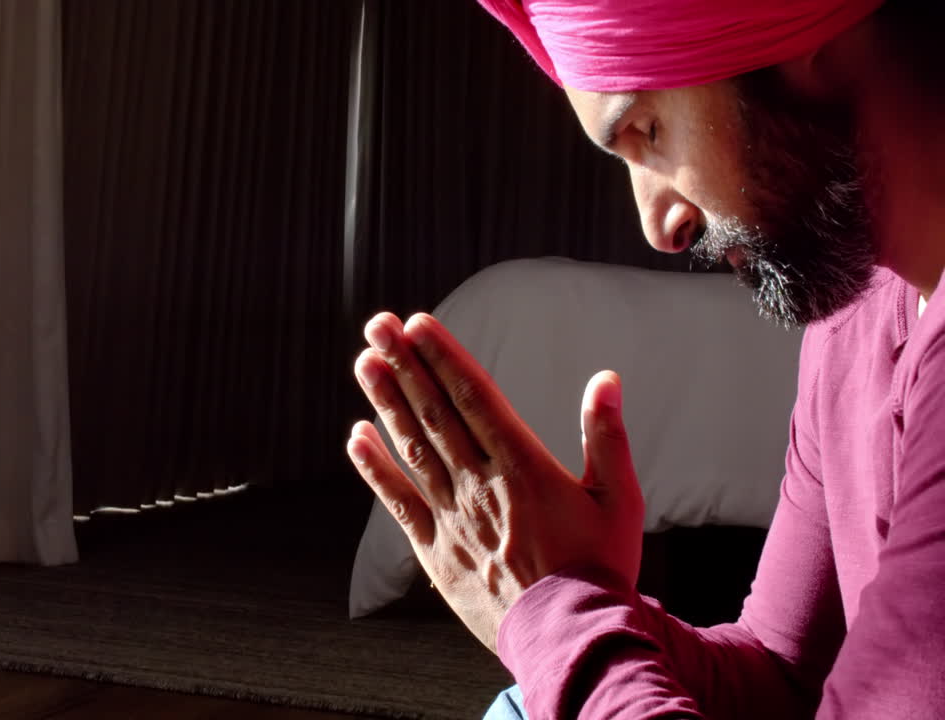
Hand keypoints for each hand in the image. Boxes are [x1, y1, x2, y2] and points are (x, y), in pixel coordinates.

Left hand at [346, 312, 643, 652]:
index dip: (443, 357)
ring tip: (364, 363)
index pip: (475, 397)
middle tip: (377, 326)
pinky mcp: (435, 550)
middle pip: (434, 413)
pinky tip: (356, 437)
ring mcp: (452, 517)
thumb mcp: (619, 499)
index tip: (418, 325)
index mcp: (523, 467)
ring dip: (385, 402)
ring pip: (411, 448)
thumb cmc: (599, 569)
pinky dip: (375, 468)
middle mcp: (479, 485)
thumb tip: (605, 380)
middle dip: (405, 365)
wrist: (571, 639)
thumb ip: (607, 436)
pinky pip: (398, 502)